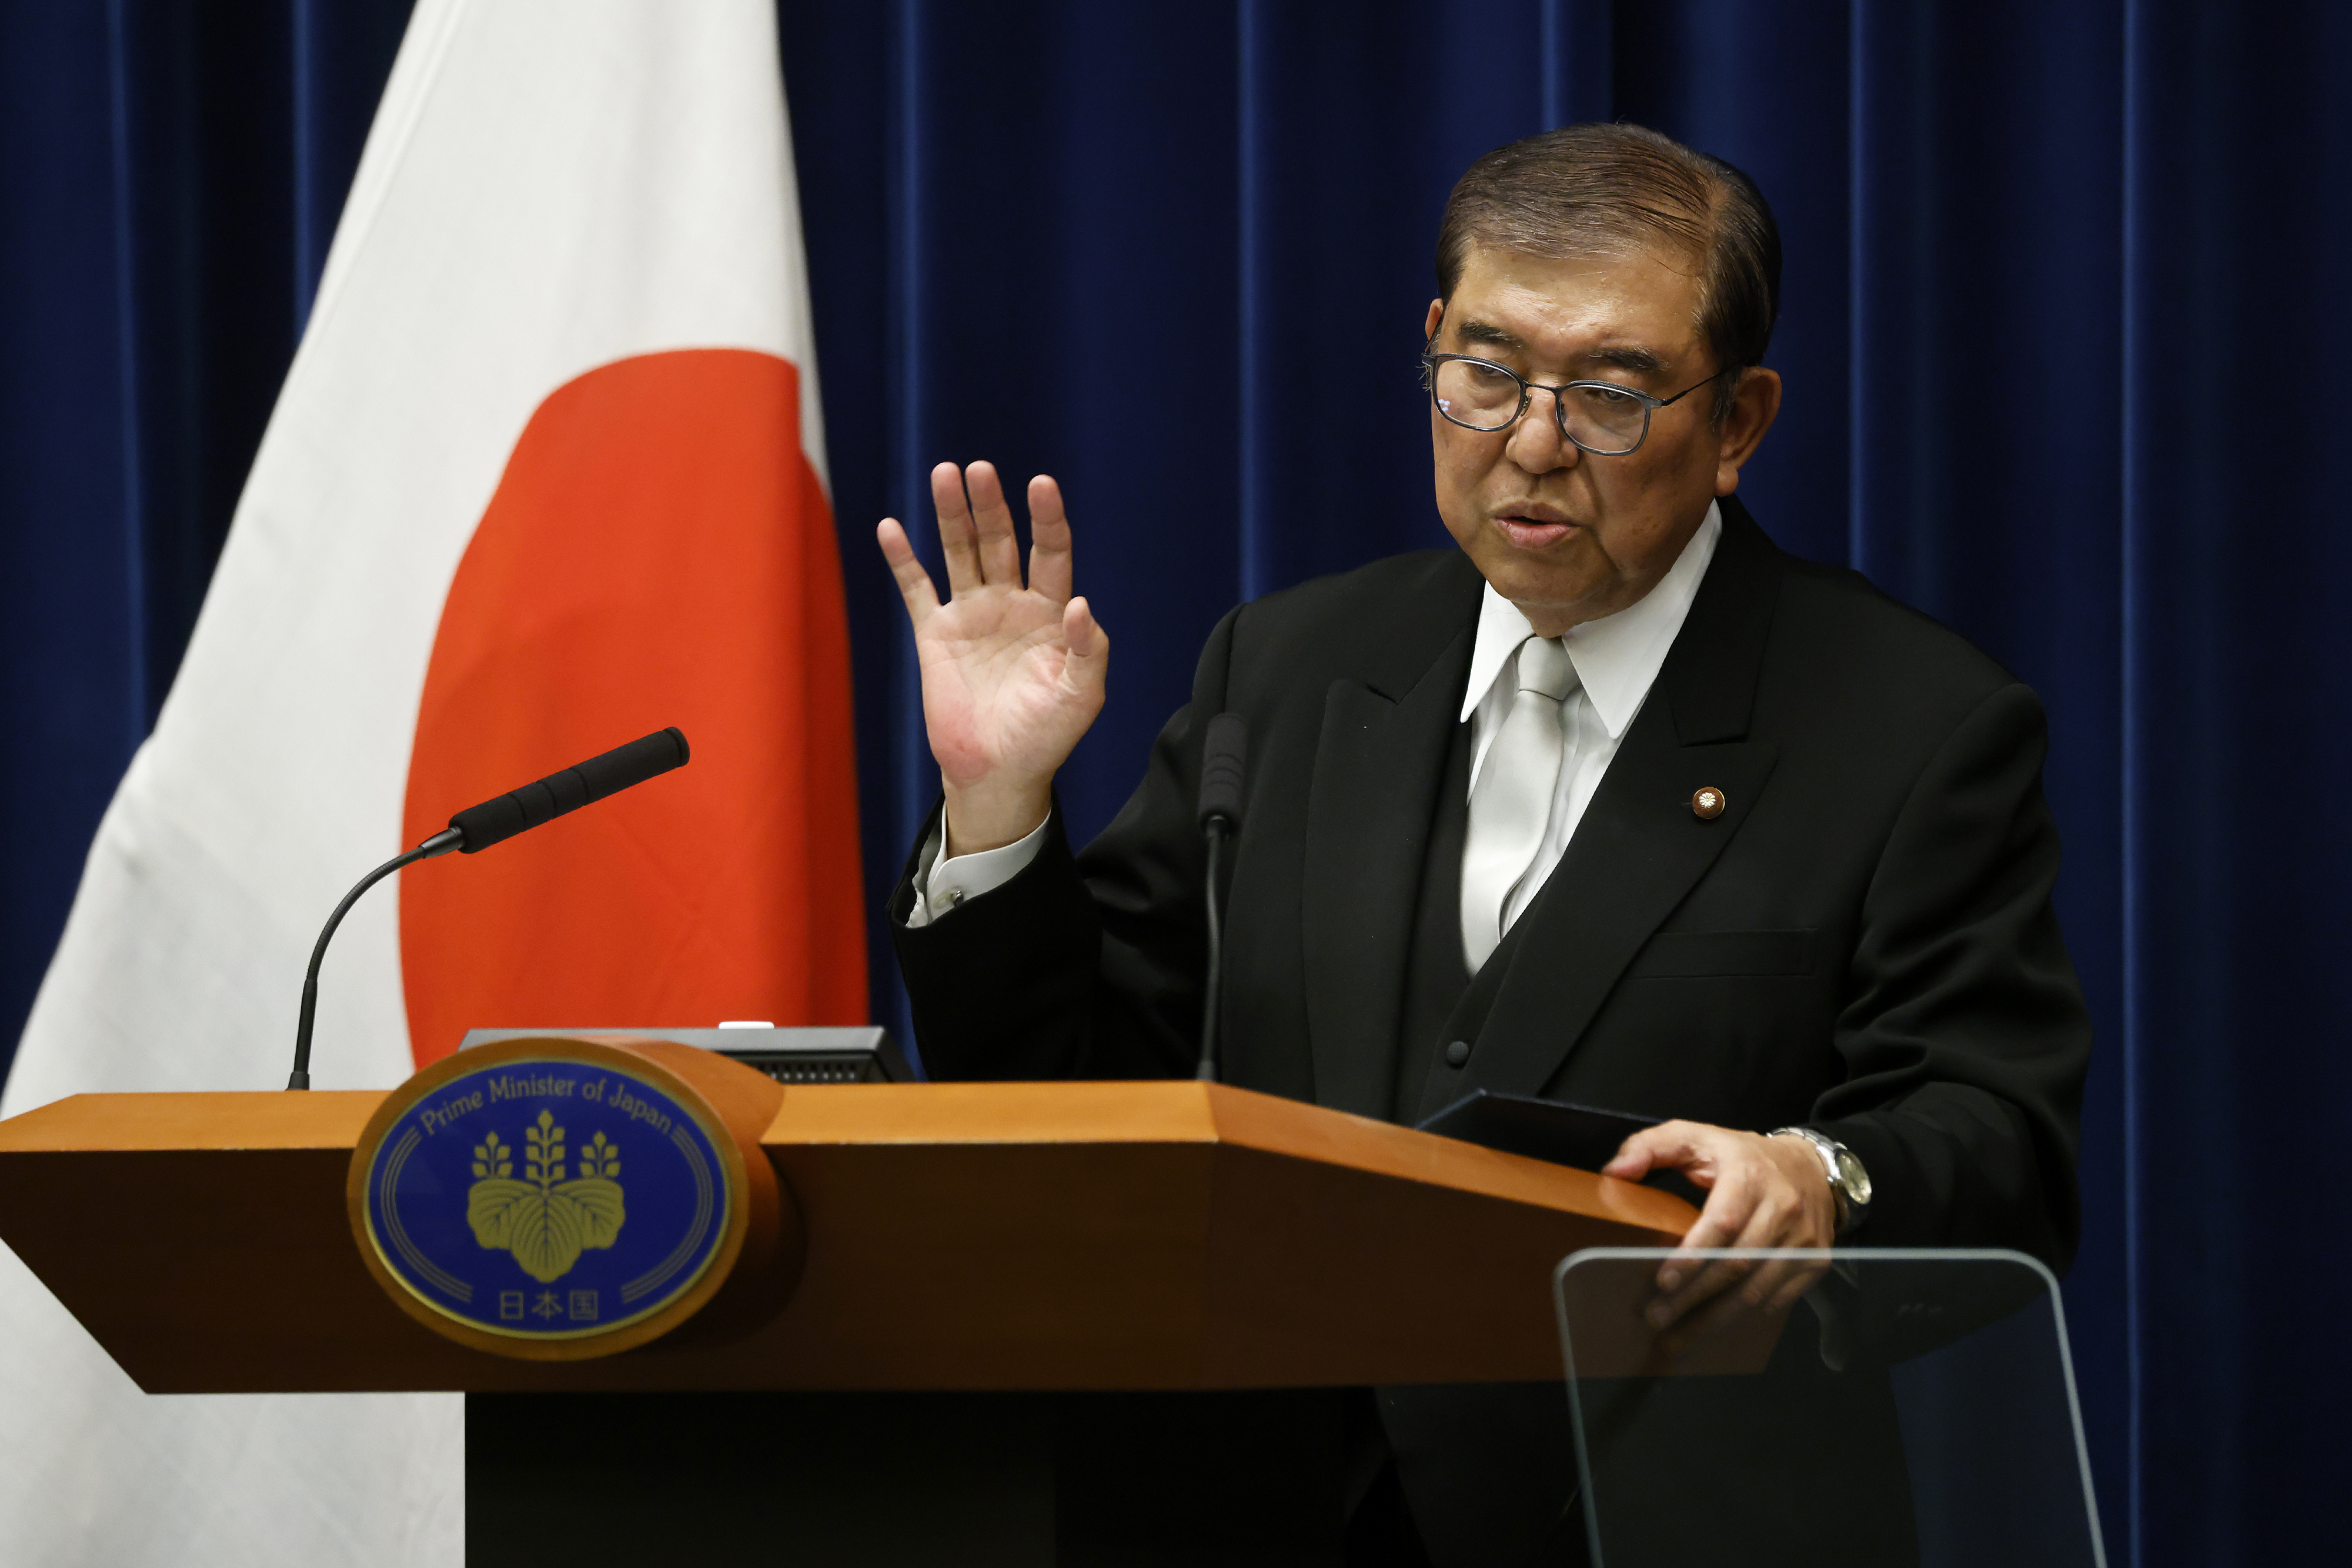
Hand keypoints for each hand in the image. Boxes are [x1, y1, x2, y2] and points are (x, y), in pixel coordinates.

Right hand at [877, 461, 1108, 853]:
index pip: (1051, 553)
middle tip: (980, 470)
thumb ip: (1088, 652)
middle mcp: (1010, 603)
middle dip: (990, 506)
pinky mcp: (935, 635)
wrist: (998, 773)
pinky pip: (917, 589)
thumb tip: (1080, 605)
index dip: (1047, 519)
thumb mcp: (1081, 698)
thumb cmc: (1047, 737)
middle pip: (1000, 541)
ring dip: (952, 515)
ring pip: (960, 552)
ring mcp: (971, 615)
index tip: (1041, 484)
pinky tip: (891, 527)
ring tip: (944, 474)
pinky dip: (903, 559)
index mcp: (1050, 613)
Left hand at [1603, 1121, 1835, 1345]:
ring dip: (1714, 1319)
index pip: (1723, 1221)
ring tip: (1676, 1338)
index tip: (1663, 1282)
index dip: (1693, 1255)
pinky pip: (1776, 1300)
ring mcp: (1803, 1240)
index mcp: (1749, 1175)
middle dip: (1694, 1297)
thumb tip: (1614, 1172)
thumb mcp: (1696, 1136)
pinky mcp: (1815, 1262)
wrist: (1812, 1168)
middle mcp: (1782, 1209)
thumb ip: (1650, 1146)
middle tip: (1656, 1318)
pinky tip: (1714, 1330)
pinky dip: (1743, 1319)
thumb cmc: (1742, 1155)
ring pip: (1756, 1290)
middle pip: (1736, 1264)